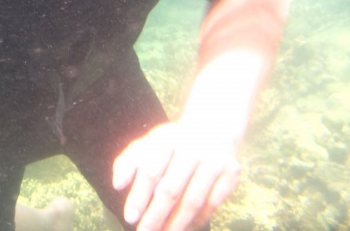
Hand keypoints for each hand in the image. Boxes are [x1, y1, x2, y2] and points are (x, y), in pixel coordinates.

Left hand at [112, 120, 240, 230]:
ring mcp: (215, 159)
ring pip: (194, 200)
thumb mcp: (147, 145)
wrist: (212, 128)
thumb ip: (127, 162)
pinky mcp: (232, 172)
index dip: (139, 196)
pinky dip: (198, 220)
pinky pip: (213, 204)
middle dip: (156, 216)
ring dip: (177, 223)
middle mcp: (192, 146)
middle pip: (171, 189)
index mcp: (167, 138)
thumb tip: (117, 185)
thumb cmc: (170, 145)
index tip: (129, 217)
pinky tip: (184, 229)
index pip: (150, 170)